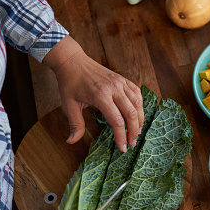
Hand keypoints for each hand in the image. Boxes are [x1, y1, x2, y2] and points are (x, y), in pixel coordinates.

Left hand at [44, 36, 143, 151]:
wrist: (72, 61)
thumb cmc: (70, 83)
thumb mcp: (69, 105)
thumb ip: (75, 124)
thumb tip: (71, 141)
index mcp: (100, 96)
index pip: (117, 121)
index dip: (121, 137)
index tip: (122, 148)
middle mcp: (114, 89)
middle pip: (131, 114)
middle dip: (134, 131)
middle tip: (132, 143)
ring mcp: (120, 82)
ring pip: (137, 104)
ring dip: (139, 119)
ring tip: (136, 131)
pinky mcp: (122, 79)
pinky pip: (137, 93)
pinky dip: (139, 105)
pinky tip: (137, 114)